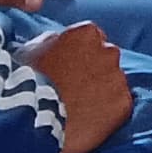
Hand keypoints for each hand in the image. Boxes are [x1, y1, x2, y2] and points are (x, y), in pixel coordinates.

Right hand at [23, 22, 132, 152]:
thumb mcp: (31, 50)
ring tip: (79, 106)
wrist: (36, 116)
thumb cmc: (29, 81)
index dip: (80, 55)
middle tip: (74, 88)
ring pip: (113, 83)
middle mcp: (108, 51)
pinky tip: (89, 119)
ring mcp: (117, 78)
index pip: (91, 38)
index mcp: (86, 33)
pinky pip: (119, 106)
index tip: (70, 68)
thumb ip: (51, 40)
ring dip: (101, 91)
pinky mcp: (122, 103)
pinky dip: (108, 113)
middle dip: (94, 71)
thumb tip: (56, 40)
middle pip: (105, 59)